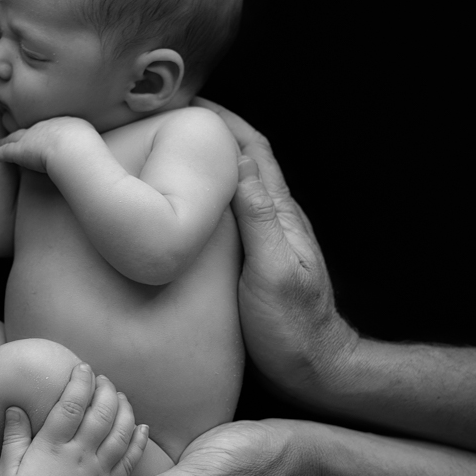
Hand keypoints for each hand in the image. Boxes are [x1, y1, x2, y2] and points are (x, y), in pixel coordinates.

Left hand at [0, 116, 94, 173]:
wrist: (71, 147)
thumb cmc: (86, 145)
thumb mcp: (93, 139)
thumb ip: (91, 143)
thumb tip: (98, 151)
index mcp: (63, 124)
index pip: (51, 128)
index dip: (45, 131)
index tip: (44, 133)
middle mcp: (44, 127)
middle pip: (31, 129)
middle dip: (24, 131)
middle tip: (20, 132)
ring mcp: (30, 138)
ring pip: (15, 138)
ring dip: (7, 139)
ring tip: (1, 141)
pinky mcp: (19, 151)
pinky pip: (4, 151)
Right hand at [0, 363, 149, 475]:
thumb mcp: (7, 472)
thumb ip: (13, 437)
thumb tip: (14, 407)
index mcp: (52, 447)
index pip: (70, 405)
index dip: (79, 382)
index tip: (82, 367)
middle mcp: (80, 454)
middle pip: (101, 413)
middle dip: (105, 390)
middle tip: (103, 377)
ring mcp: (98, 470)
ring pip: (120, 432)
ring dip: (123, 409)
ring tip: (120, 395)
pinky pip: (130, 460)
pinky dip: (138, 441)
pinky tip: (141, 427)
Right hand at [192, 98, 359, 396]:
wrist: (314, 375)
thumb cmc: (292, 329)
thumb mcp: (273, 270)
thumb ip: (258, 216)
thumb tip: (235, 161)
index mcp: (278, 215)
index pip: (250, 151)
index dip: (222, 120)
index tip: (186, 100)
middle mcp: (272, 221)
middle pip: (240, 162)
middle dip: (208, 133)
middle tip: (164, 119)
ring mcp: (262, 243)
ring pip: (230, 189)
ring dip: (203, 166)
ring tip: (162, 154)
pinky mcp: (248, 265)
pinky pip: (222, 219)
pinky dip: (201, 201)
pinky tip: (176, 208)